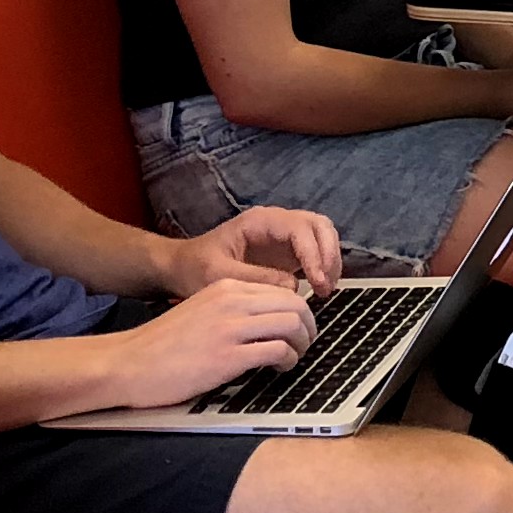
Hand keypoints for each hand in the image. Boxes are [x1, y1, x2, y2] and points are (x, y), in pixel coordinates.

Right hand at [101, 275, 317, 409]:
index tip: (297, 327)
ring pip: (293, 323)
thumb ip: (232, 310)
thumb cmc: (160, 346)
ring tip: (294, 357)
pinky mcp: (227, 356)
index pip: (282, 289)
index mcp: (225, 287)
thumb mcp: (200, 312)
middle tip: (305, 343)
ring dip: (302, 344)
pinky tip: (279, 368)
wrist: (126, 364)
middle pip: (295, 303)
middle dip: (309, 326)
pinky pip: (278, 350)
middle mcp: (231, 301)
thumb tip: (267, 321)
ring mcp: (230, 328)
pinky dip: (288, 360)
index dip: (299, 310)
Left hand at [161, 202, 340, 297]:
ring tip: (325, 290)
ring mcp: (282, 237)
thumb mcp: (218, 274)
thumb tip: (292, 286)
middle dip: (328, 255)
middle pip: (319, 226)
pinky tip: (319, 290)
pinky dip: (324, 268)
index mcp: (259, 221)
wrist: (181, 268)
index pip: (299, 228)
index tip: (316, 281)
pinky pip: (315, 252)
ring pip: (322, 236)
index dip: (313, 253)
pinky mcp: (285, 253)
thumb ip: (255, 278)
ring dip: (330, 260)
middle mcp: (275, 223)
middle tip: (325, 287)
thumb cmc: (195, 267)